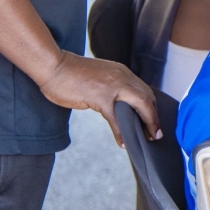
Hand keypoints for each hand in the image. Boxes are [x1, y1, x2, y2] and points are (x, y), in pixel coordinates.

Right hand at [38, 52, 159, 146]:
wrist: (53, 66)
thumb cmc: (72, 74)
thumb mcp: (101, 77)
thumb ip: (113, 87)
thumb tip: (121, 105)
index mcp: (122, 72)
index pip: (145, 91)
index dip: (152, 107)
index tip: (154, 122)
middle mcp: (122, 77)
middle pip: (147, 98)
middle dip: (154, 117)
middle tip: (156, 134)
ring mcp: (112, 86)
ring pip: (139, 106)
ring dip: (146, 124)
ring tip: (147, 139)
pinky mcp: (100, 96)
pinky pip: (116, 118)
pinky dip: (121, 132)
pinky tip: (123, 143)